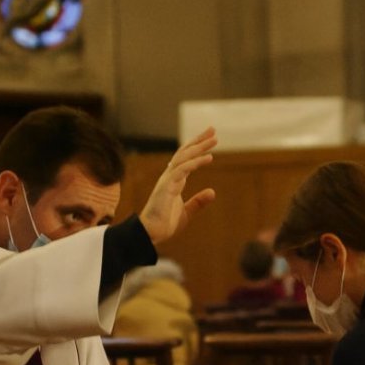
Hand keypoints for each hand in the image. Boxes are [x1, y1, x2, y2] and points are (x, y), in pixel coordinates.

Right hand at [139, 127, 217, 244]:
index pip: (186, 159)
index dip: (197, 148)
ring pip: (183, 157)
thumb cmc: (164, 224)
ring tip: (214, 140)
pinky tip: (208, 157)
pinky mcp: (167, 187)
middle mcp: (169, 177)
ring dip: (199, 147)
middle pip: (184, 152)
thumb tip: (212, 192)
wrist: (150, 235)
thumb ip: (198, 202)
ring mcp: (167, 180)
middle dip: (198, 140)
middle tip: (213, 130)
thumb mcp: (186, 212)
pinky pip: (182, 170)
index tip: (210, 139)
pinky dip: (195, 162)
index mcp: (174, 181)